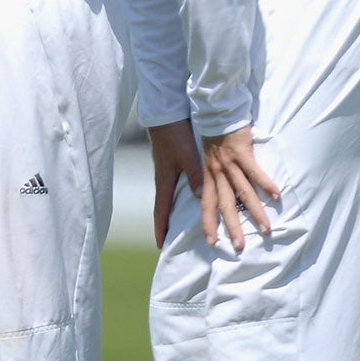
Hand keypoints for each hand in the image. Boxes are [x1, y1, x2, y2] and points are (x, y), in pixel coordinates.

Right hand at [147, 120, 202, 248]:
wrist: (166, 116)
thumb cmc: (175, 135)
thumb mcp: (186, 156)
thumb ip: (194, 175)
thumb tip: (198, 197)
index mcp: (166, 181)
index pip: (161, 210)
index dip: (161, 228)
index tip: (161, 245)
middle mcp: (165, 180)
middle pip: (165, 209)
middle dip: (167, 227)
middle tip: (166, 244)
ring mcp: (167, 173)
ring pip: (170, 200)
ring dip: (173, 215)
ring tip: (175, 228)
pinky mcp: (172, 165)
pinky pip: (175, 188)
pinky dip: (179, 199)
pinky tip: (184, 201)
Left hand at [200, 125, 280, 252]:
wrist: (216, 113)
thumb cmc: (214, 137)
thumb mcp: (206, 159)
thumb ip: (208, 178)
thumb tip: (203, 194)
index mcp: (208, 176)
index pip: (207, 205)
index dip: (208, 223)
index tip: (212, 242)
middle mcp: (217, 173)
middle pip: (225, 205)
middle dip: (233, 227)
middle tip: (239, 246)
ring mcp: (230, 164)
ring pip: (243, 193)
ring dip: (255, 212)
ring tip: (266, 229)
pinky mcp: (242, 153)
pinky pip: (255, 171)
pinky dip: (266, 183)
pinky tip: (277, 196)